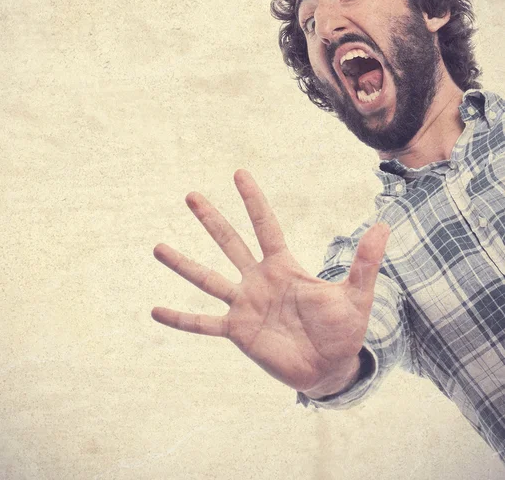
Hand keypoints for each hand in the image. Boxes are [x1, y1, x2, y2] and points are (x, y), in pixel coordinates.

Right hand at [152, 169, 389, 394]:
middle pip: (230, 243)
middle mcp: (258, 279)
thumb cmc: (342, 329)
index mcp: (283, 265)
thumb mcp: (356, 295)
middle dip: (212, 220)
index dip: (253, 200)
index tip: (239, 173)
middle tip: (191, 195)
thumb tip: (385, 225)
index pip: (265, 225)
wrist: (329, 368)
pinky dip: (180, 319)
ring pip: (208, 279)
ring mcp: (244, 305)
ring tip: (158, 247)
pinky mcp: (237, 332)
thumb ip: (366, 262)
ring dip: (184, 264)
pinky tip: (155, 311)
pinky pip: (203, 323)